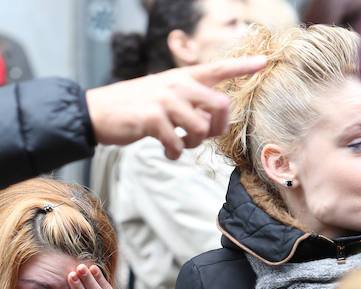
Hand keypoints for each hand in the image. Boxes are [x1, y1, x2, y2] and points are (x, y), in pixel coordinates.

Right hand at [85, 55, 266, 159]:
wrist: (96, 112)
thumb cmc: (131, 107)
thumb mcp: (160, 95)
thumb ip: (186, 103)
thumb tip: (208, 121)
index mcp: (180, 77)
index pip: (217, 69)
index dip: (242, 66)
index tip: (263, 63)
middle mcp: (176, 85)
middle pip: (220, 105)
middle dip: (218, 127)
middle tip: (204, 136)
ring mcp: (164, 101)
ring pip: (201, 128)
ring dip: (193, 144)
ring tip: (180, 145)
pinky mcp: (152, 119)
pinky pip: (177, 143)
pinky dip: (174, 154)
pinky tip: (166, 152)